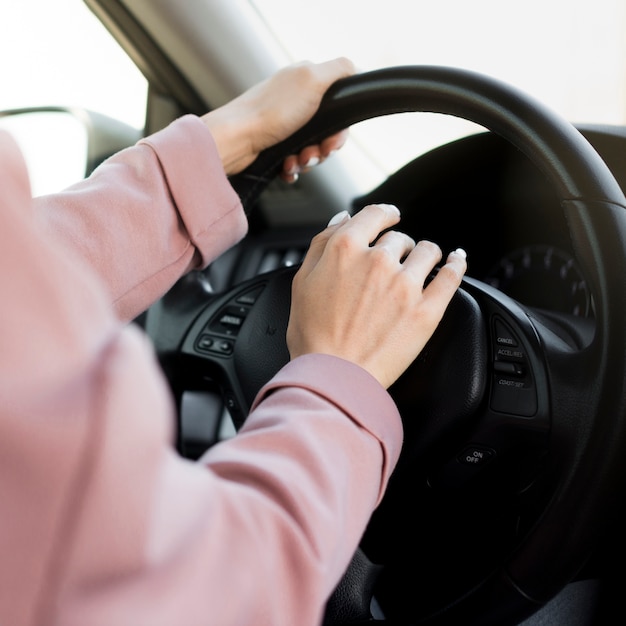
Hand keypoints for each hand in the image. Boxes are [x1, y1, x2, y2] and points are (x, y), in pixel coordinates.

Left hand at [201, 58, 354, 179]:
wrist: (235, 141)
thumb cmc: (270, 112)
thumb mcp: (312, 80)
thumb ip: (339, 70)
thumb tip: (356, 68)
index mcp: (305, 81)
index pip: (338, 107)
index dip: (339, 129)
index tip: (333, 141)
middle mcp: (294, 101)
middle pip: (326, 132)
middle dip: (323, 149)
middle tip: (314, 154)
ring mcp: (283, 124)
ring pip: (311, 148)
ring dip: (308, 160)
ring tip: (296, 161)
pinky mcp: (273, 144)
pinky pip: (294, 160)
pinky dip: (293, 168)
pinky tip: (287, 168)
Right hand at [286, 205, 466, 388]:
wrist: (333, 377)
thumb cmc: (313, 336)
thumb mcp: (302, 282)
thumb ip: (321, 244)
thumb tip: (341, 218)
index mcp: (346, 250)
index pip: (373, 215)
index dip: (383, 214)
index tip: (390, 217)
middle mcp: (378, 261)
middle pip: (399, 238)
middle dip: (397, 247)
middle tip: (392, 263)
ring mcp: (405, 285)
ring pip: (427, 251)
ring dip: (424, 253)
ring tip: (422, 264)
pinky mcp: (426, 311)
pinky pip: (451, 276)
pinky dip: (456, 263)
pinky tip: (457, 259)